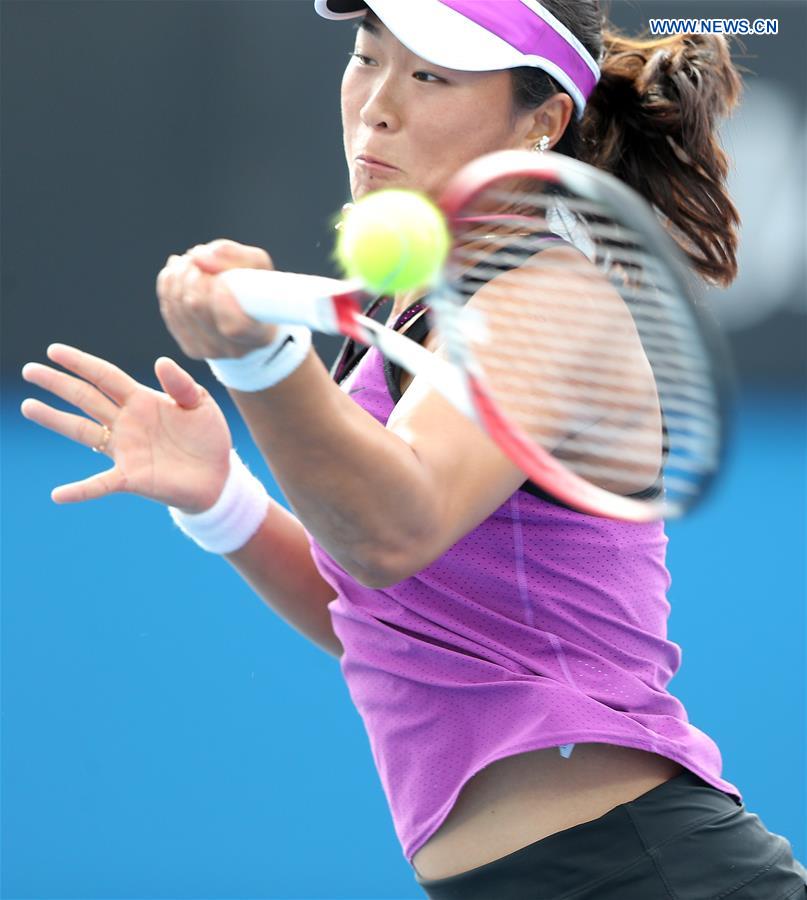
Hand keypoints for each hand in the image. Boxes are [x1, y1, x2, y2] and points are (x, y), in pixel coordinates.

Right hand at [21, 344, 232, 511]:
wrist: (219, 475)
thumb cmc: (208, 436)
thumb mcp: (201, 404)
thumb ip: (182, 384)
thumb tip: (160, 361)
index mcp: (142, 400)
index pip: (105, 376)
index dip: (81, 363)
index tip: (54, 350)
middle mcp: (126, 422)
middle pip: (86, 398)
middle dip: (58, 383)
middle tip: (30, 370)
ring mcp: (125, 450)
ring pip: (82, 431)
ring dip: (55, 420)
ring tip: (28, 407)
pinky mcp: (131, 478)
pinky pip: (100, 484)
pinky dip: (80, 490)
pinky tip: (58, 494)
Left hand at [156, 238, 279, 360]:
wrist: (251, 320)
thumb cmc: (257, 290)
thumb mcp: (258, 266)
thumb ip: (234, 255)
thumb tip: (198, 256)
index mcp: (259, 334)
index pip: (234, 325)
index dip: (218, 293)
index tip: (218, 276)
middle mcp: (236, 349)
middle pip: (197, 306)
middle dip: (192, 273)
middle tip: (197, 259)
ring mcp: (211, 352)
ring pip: (178, 306)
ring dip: (178, 276)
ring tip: (189, 263)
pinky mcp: (191, 348)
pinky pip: (169, 311)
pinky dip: (168, 286)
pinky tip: (178, 273)